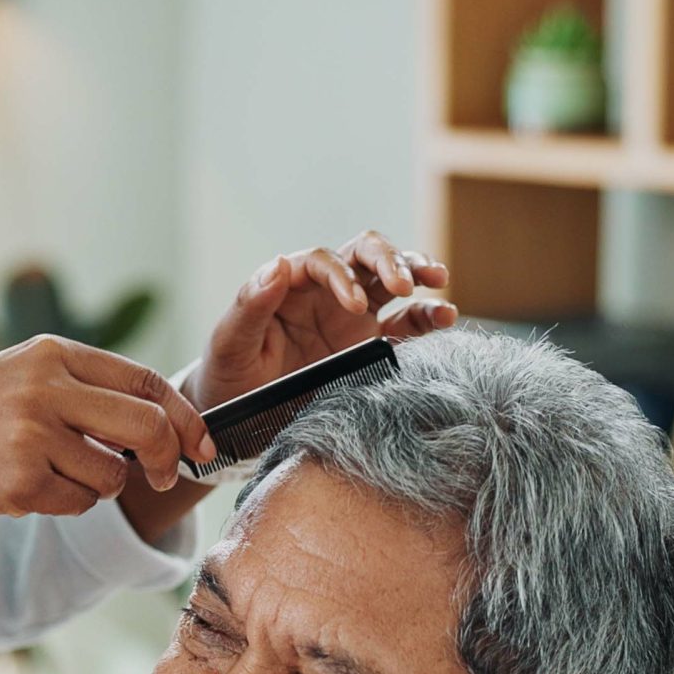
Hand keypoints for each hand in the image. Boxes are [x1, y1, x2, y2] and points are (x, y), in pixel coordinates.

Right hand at [0, 335, 215, 528]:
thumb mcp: (28, 379)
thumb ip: (89, 390)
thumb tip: (167, 425)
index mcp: (53, 352)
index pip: (144, 380)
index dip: (184, 416)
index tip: (201, 444)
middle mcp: (45, 386)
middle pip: (145, 426)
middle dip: (167, 457)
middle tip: (164, 477)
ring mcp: (31, 433)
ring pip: (113, 474)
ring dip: (99, 485)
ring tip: (55, 473)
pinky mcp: (20, 479)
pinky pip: (79, 503)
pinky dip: (65, 504)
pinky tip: (27, 488)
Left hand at [191, 231, 456, 409]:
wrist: (239, 419)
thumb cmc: (227, 376)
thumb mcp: (230, 344)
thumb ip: (250, 305)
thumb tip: (279, 263)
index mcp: (291, 284)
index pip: (325, 261)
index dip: (343, 275)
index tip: (353, 305)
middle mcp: (326, 292)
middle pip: (366, 253)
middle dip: (390, 259)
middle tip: (405, 284)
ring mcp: (354, 316)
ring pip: (392, 280)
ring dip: (417, 272)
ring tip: (438, 282)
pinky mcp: (371, 346)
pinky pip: (406, 324)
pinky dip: (428, 317)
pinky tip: (446, 318)